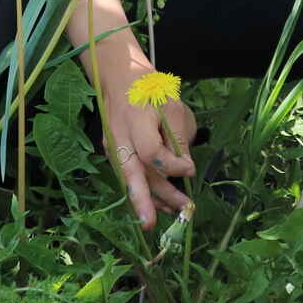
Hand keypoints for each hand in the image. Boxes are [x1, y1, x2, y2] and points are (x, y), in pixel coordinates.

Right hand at [100, 75, 196, 230]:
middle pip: (130, 174)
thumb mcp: (172, 105)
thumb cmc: (150, 89)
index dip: (171, 165)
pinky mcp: (114, 153)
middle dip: (142, 201)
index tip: (190, 170)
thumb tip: (186, 170)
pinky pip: (130, 176)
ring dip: (151, 199)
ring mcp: (113, 147)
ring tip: (175, 213)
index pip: (150, 152)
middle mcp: (119, 138)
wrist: (120, 77)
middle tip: (153, 224)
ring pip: (131, 180)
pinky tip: (162, 203)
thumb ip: (178, 138)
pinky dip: (145, 190)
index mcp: (134, 121)